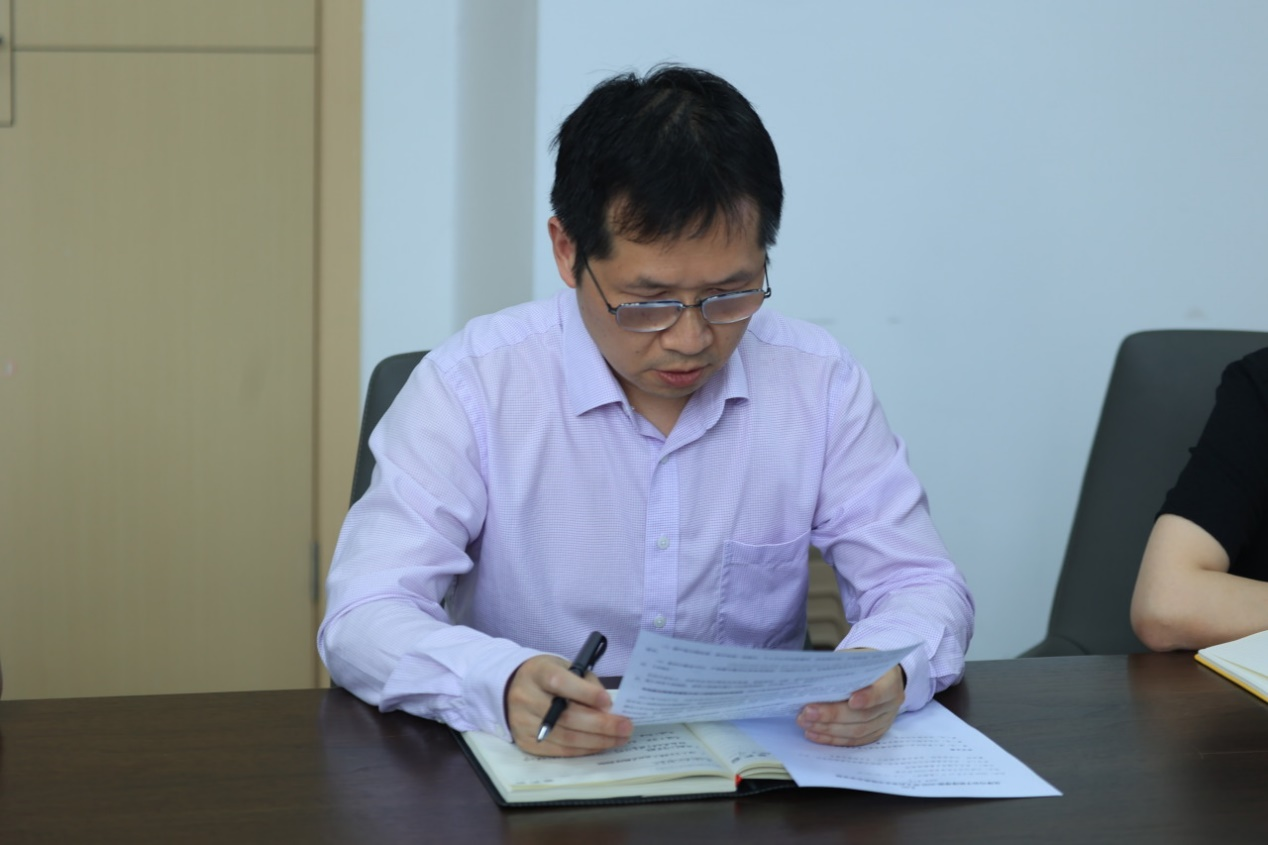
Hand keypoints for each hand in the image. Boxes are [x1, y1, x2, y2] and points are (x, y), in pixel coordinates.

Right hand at [504, 654, 632, 756]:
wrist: (512, 689)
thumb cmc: (547, 676)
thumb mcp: (565, 667)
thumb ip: (585, 684)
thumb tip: (608, 709)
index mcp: (537, 673)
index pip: (559, 682)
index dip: (585, 693)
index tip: (608, 701)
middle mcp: (526, 698)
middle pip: (566, 716)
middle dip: (601, 724)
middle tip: (626, 727)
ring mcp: (524, 723)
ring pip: (565, 737)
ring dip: (598, 741)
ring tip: (620, 738)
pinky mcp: (526, 742)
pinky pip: (559, 750)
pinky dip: (584, 749)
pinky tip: (601, 744)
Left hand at [796, 664, 904, 746]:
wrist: (876, 674)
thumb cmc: (860, 664)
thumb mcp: (854, 659)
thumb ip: (841, 669)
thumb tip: (814, 681)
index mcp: (890, 680)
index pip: (883, 691)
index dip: (869, 698)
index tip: (851, 700)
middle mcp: (892, 703)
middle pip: (864, 715)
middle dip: (833, 715)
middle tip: (808, 712)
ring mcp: (885, 721)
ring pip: (858, 731)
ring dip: (828, 729)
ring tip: (806, 723)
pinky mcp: (876, 733)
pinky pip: (854, 741)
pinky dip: (833, 739)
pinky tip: (814, 734)